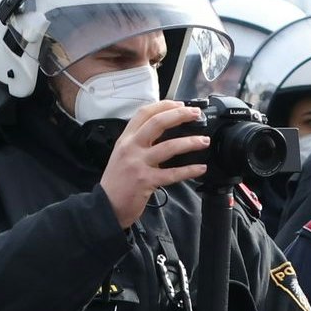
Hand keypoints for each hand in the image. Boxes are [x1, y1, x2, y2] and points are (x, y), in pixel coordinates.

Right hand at [101, 101, 209, 226]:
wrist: (106, 205)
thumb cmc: (117, 181)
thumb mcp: (122, 155)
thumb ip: (139, 143)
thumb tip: (163, 133)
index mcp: (125, 139)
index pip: (144, 113)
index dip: (164, 105)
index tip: (180, 104)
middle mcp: (131, 147)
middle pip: (157, 123)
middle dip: (180, 115)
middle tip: (196, 114)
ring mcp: (138, 163)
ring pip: (168, 146)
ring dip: (190, 142)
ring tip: (204, 141)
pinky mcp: (146, 181)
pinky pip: (172, 173)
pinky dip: (189, 170)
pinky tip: (201, 168)